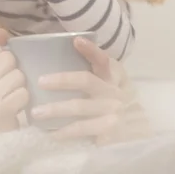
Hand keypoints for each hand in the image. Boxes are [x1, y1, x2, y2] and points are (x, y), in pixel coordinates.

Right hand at [0, 29, 28, 138]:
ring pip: (19, 76)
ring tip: (11, 94)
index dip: (2, 58)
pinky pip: (24, 93)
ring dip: (20, 85)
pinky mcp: (1, 110)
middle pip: (9, 59)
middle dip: (13, 69)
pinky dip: (24, 99)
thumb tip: (2, 31)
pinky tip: (15, 104)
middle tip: (7, 83)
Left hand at [31, 37, 151, 144]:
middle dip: (62, 80)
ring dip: (57, 110)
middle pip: (86, 81)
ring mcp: (111, 112)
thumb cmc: (113, 96)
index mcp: (112, 75)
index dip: (91, 50)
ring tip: (36, 113)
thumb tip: (72, 43)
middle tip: (40, 82)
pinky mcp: (108, 131)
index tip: (76, 41)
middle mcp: (112, 92)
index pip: (103, 59)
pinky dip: (66, 132)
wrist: (138, 127)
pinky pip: (83, 130)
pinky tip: (51, 133)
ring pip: (80, 108)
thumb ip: (93, 63)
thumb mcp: (110, 78)